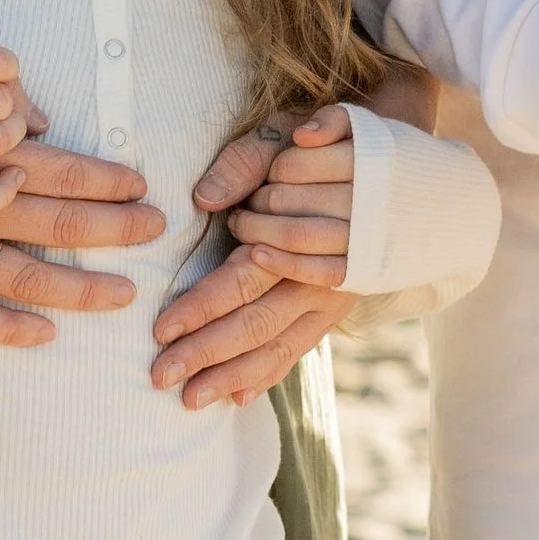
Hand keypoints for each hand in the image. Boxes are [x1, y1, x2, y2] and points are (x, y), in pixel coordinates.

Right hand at [0, 138, 165, 348]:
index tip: (145, 189)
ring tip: (123, 295)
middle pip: (57, 222)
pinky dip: (5, 329)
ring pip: (22, 275)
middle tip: (156, 233)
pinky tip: (44, 336)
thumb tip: (44, 121)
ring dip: (78, 287)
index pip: (60, 170)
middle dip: (114, 229)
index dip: (107, 182)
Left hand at [154, 105, 357, 407]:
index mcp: (298, 237)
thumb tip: (203, 198)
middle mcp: (317, 278)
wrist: (378, 165)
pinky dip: (268, 375)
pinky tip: (239, 398)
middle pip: (256, 324)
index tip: (160, 330)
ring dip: (231, 376)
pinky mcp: (331, 313)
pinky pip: (298, 350)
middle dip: (205, 354)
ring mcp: (328, 301)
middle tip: (160, 376)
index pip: (242, 281)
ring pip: (277, 348)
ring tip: (189, 399)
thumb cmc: (313, 149)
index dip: (200, 307)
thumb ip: (241, 166)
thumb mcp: (279, 140)